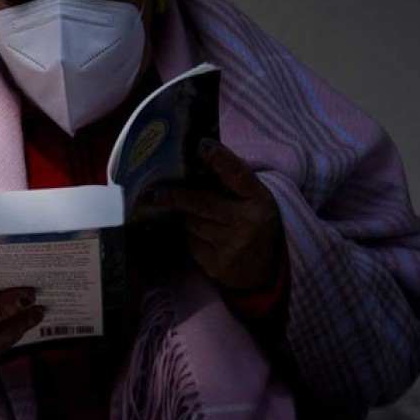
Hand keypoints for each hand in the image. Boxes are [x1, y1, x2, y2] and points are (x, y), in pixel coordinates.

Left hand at [144, 139, 283, 290]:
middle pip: (201, 202)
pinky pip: (190, 242)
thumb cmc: (258, 226)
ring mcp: (231, 246)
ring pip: (191, 222)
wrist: (269, 274)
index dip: (220, 158)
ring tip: (196, 216)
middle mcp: (246, 222)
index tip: (201, 145)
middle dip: (173, 196)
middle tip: (150, 193)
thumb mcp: (256, 201)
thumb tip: (200, 154)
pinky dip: (191, 236)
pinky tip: (204, 237)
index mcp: (259, 200)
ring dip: (187, 217)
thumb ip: (234, 181)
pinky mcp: (216, 265)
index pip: (238, 175)